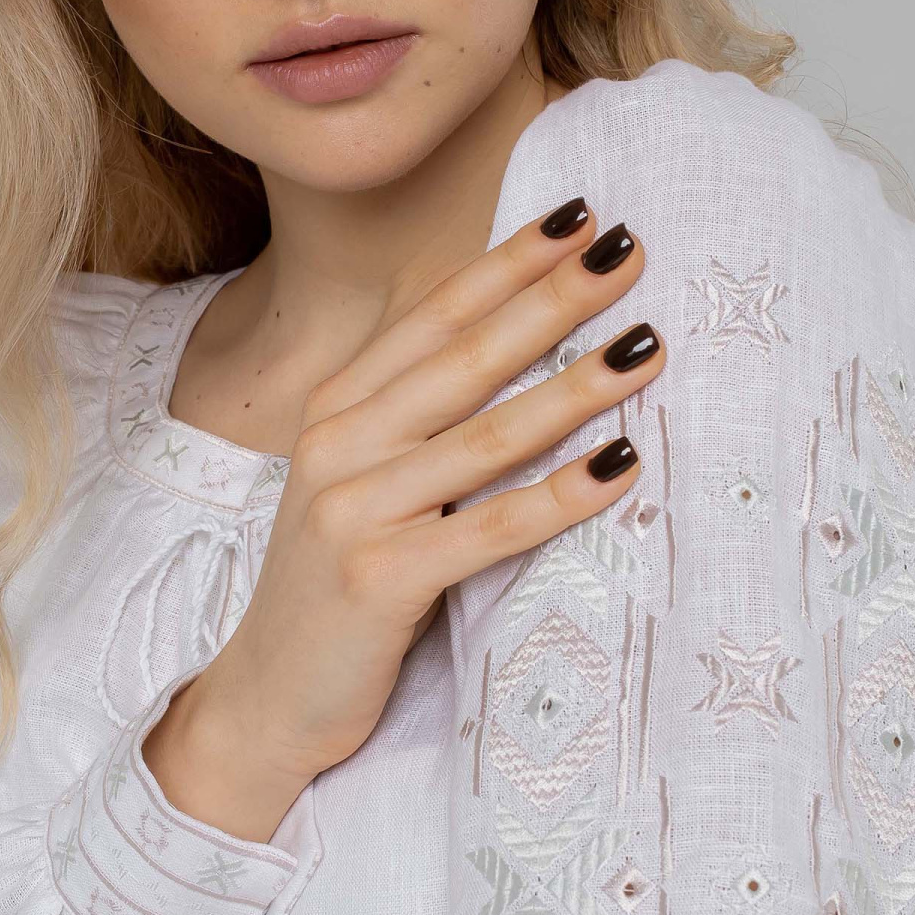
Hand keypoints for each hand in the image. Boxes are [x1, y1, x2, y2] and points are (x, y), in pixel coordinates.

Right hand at [144, 202, 664, 839]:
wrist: (267, 696)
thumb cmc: (334, 587)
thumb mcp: (358, 483)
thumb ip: (414, 420)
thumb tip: (512, 346)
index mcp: (336, 409)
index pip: (435, 318)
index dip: (510, 264)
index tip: (583, 218)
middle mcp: (338, 444)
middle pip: (467, 357)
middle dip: (555, 300)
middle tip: (632, 251)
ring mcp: (353, 509)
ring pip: (487, 435)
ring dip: (575, 387)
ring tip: (647, 348)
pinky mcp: (378, 578)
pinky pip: (490, 528)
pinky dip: (560, 496)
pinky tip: (620, 466)